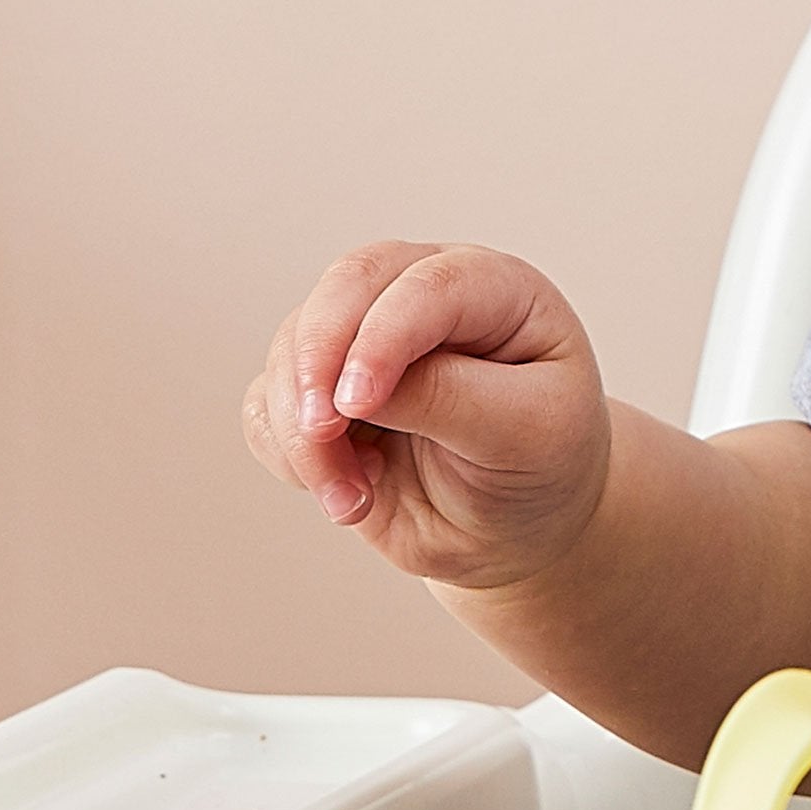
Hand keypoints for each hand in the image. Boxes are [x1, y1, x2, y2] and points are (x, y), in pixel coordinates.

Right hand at [242, 243, 612, 591]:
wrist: (520, 524)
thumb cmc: (542, 463)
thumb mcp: (528, 434)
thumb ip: (450, 398)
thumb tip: (357, 385)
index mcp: (493, 290)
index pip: (427, 285)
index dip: (383, 336)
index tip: (356, 402)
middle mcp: (422, 297)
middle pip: (346, 287)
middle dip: (318, 359)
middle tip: (321, 433)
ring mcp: (364, 340)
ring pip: (293, 347)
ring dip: (303, 430)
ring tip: (355, 499)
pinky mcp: (322, 393)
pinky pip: (268, 403)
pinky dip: (286, 453)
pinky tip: (345, 496)